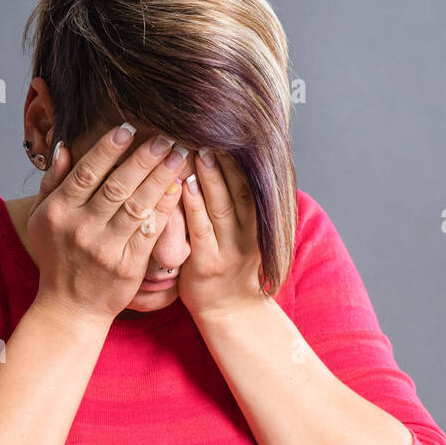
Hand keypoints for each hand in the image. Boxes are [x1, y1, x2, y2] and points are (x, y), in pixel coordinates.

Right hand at [26, 124, 187, 323]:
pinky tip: (178, 189)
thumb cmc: (57, 259)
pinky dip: (165, 208)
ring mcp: (106, 249)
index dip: (108, 150)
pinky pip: (150, 231)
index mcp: (59, 212)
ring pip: (138, 205)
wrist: (69, 308)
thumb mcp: (41, 220)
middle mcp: (82, 229)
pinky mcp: (128, 266)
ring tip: (177, 156)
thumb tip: (65, 147)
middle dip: (143, 159)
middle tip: (163, 137)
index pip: (87, 173)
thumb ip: (52, 182)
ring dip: (161, 178)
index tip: (127, 130)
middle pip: (117, 186)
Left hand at [178, 149, 265, 319]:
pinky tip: (184, 185)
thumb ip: (243, 204)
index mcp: (261, 226)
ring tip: (197, 149)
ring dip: (210, 177)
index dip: (243, 160)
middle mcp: (249, 237)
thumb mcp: (248, 235)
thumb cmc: (232, 268)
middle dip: (227, 162)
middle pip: (241, 191)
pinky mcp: (206, 265)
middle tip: (212, 132)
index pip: (254, 185)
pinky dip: (193, 206)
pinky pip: (199, 230)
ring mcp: (228, 252)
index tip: (233, 132)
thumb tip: (241, 161)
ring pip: (221, 207)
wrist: (230, 312)